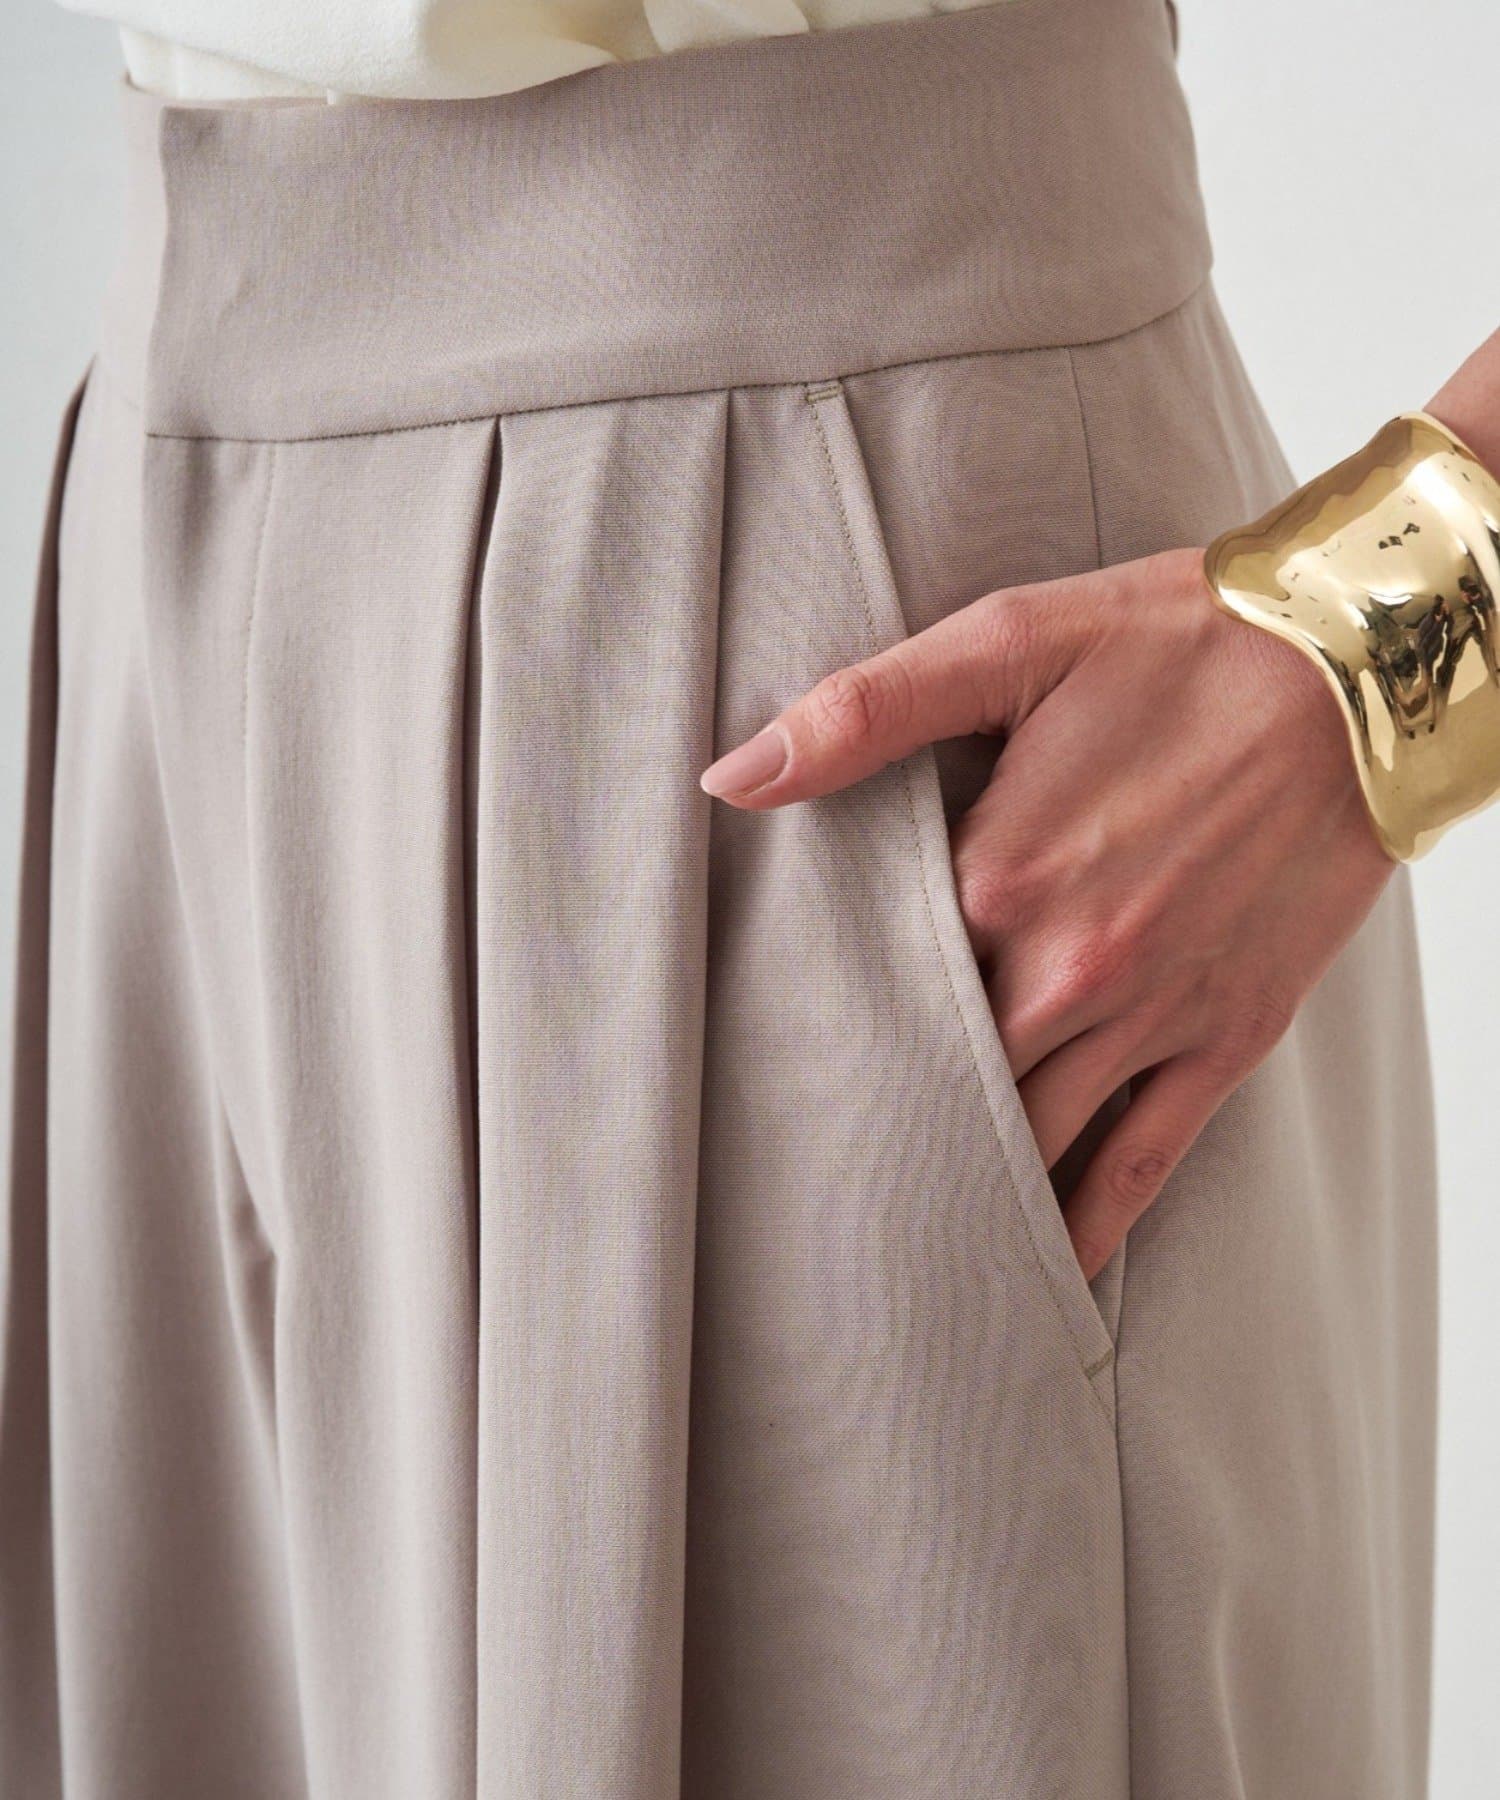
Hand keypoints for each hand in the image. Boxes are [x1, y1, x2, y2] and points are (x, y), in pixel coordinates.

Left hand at [699, 548, 1393, 1278]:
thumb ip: (862, 714)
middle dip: (880, 1126)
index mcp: (998, 879)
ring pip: (1034, 1141)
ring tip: (893, 1253)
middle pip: (944, 1083)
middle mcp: (1068, 971)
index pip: (874, 987)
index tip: (768, 1067)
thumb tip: (730, 775)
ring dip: (966, 1192)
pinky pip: (1144, 1162)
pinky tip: (1046, 1272)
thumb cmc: (1180, 642)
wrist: (1358, 667)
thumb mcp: (1009, 642)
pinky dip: (1089, 1226)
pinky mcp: (1227, 1037)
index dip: (819, 1028)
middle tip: (807, 1180)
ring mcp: (1153, 1016)